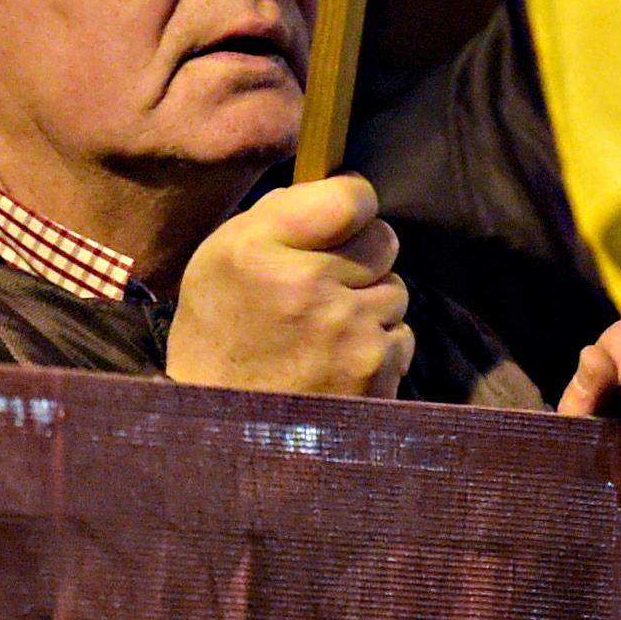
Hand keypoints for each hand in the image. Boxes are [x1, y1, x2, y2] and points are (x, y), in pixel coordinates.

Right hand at [167, 175, 413, 398]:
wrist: (225, 430)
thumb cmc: (220, 336)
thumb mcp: (219, 259)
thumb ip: (277, 215)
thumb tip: (337, 188)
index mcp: (262, 249)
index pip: (351, 197)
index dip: (352, 204)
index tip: (340, 221)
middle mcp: (309, 285)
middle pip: (384, 240)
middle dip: (364, 257)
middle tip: (328, 282)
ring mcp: (347, 332)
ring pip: (397, 290)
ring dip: (371, 305)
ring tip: (328, 330)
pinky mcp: (374, 372)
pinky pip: (401, 337)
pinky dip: (377, 347)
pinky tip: (338, 362)